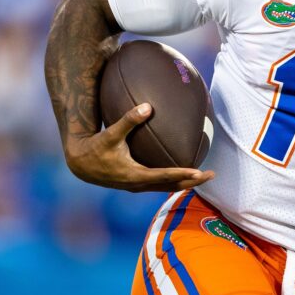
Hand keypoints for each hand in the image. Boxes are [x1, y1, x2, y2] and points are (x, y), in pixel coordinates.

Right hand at [63, 103, 214, 192]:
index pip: (164, 176)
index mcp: (134, 175)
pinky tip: (184, 171)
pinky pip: (160, 184)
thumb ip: (128, 120)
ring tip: (204, 175)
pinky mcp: (137, 184)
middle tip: (212, 175)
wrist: (81, 164)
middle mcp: (139, 184)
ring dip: (186, 183)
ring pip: (167, 188)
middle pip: (171, 186)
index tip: (199, 172)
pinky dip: (174, 180)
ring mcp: (138, 186)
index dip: (182, 174)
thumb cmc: (96, 147)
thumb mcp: (110, 134)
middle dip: (192, 182)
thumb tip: (147, 106)